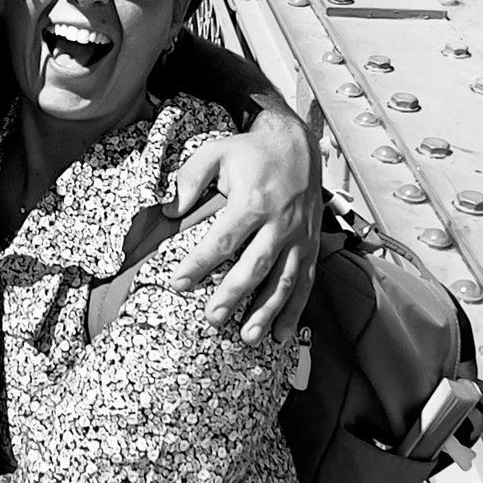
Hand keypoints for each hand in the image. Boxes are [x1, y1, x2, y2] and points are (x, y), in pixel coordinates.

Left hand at [165, 111, 319, 344]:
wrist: (298, 145)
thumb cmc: (251, 152)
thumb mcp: (216, 151)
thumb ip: (190, 178)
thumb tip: (170, 211)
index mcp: (253, 201)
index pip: (223, 239)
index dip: (200, 263)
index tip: (178, 284)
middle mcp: (279, 222)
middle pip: (255, 265)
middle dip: (233, 295)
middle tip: (212, 319)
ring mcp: (299, 237)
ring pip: (284, 280)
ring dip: (267, 312)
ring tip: (248, 337)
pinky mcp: (312, 246)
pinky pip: (306, 282)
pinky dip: (295, 311)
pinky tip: (281, 334)